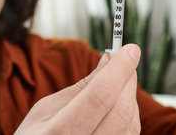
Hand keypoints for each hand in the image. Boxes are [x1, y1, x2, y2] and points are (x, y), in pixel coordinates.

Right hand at [14, 44, 140, 134]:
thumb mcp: (45, 109)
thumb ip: (80, 88)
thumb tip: (109, 61)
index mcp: (57, 133)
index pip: (99, 98)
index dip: (118, 70)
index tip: (130, 50)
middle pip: (120, 111)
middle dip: (128, 79)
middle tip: (127, 59)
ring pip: (130, 124)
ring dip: (129, 95)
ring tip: (117, 82)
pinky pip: (130, 134)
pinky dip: (129, 113)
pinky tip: (118, 103)